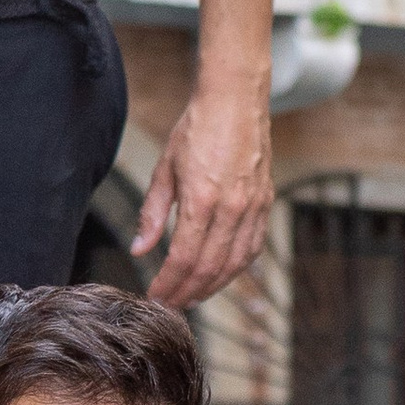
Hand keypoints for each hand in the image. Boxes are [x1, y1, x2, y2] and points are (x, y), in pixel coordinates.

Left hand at [132, 88, 271, 309]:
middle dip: (188, 293)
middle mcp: (232, 208)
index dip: (168, 284)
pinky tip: (222, 274)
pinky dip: (237, 267)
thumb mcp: (165, 169)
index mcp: (203, 200)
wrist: (235, 99)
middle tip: (171, 305)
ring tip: (193, 296)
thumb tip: (139, 248)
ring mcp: (253, 207)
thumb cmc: (197, 128)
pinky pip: (253, 247)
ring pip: (235, 264)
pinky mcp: (266, 202)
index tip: (155, 297)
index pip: (184, 259)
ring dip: (213, 286)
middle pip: (210, 268)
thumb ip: (152, 213)